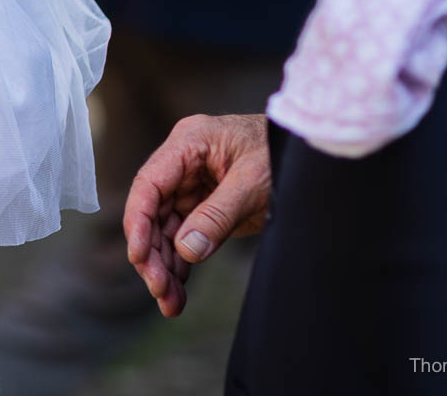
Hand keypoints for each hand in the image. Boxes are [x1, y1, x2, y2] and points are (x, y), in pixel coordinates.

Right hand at [123, 113, 270, 317]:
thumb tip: (186, 250)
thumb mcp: (255, 181)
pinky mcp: (204, 208)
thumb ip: (219, 214)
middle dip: (153, 254)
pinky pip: (184, 238)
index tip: (138, 256)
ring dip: (165, 267)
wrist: (307, 152)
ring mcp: (191, 188)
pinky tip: (179, 291)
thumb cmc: (282, 152)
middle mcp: (182, 166)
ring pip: (165, 231)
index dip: (139, 222)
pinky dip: (181, 265)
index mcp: (187, 144)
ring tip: (170, 303)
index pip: (149, 184)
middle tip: (159, 290)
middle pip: (153, 213)